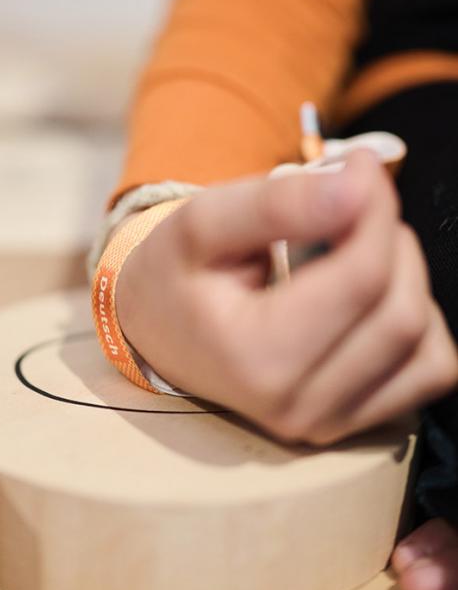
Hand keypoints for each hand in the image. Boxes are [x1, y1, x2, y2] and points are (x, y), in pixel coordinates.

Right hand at [115, 152, 457, 444]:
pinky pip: (429, 370)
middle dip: (389, 240)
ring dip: (405, 279)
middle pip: (402, 311)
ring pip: (426, 343)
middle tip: (347, 205)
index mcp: (258, 361)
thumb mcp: (201, 221)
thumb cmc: (176, 272)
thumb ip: (276, 203)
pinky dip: (418, 323)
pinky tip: (368, 297)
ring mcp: (330, 425)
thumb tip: (359, 184)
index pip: (363, 279)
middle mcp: (300, 409)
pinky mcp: (354, 424)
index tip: (356, 164)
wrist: (158, 330)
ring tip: (349, 252)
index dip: (375, 208)